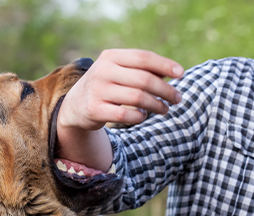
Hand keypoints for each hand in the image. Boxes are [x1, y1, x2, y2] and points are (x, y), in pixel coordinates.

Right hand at [56, 49, 183, 171]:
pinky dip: (140, 116)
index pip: (143, 58)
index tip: (181, 74)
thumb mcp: (118, 71)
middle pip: (144, 80)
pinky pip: (126, 115)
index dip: (165, 65)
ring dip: (157, 105)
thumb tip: (174, 73)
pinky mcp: (95, 110)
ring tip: (164, 109)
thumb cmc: (106, 86)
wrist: (75, 105)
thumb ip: (142, 69)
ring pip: (138, 98)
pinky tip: (143, 116)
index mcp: (110, 57)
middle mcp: (102, 71)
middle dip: (166, 90)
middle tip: (177, 98)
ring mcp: (97, 91)